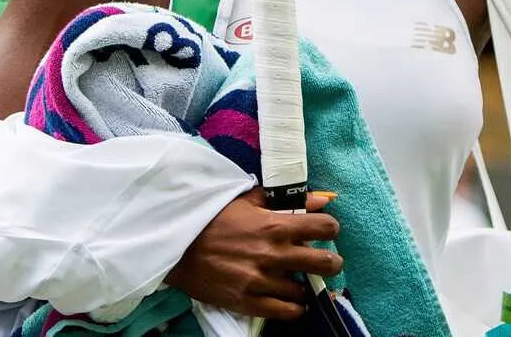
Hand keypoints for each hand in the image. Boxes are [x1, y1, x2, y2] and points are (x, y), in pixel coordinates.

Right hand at [164, 189, 342, 319]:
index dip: (330, 229)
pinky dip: (294, 307)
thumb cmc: (215, 218)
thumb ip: (287, 200)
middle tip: (327, 262)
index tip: (326, 232)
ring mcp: (262, 280)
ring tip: (298, 280)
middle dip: (331, 262)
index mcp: (276, 225)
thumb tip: (323, 198)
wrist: (179, 246)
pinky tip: (292, 301)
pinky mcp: (248, 301)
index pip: (324, 227)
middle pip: (325, 263)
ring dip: (305, 285)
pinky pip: (286, 311)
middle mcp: (274, 254)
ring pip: (304, 290)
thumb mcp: (250, 201)